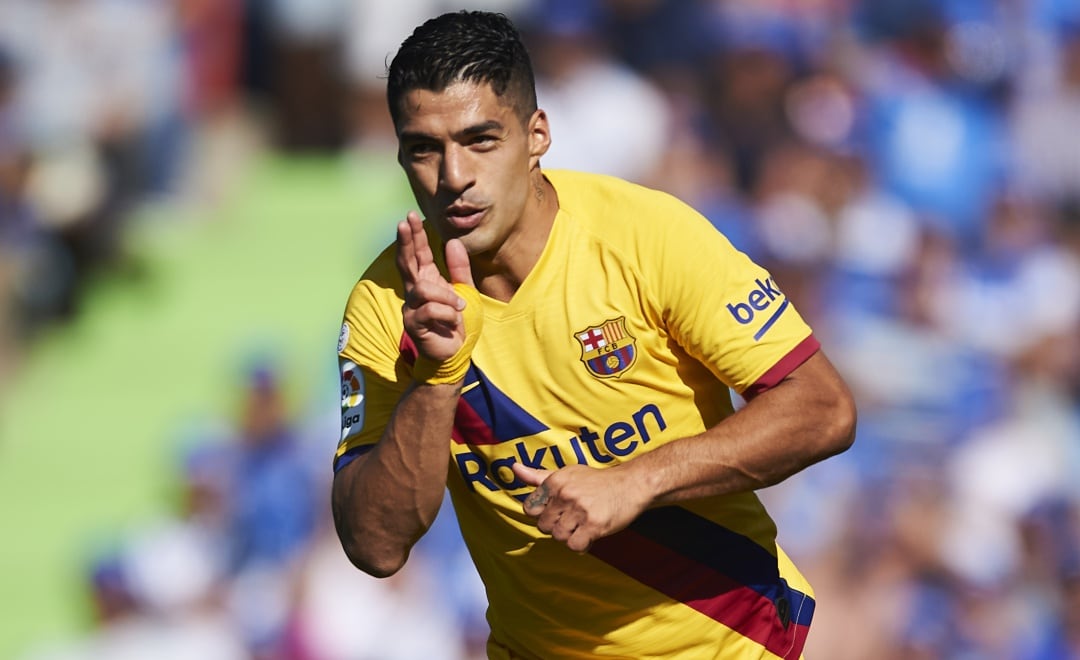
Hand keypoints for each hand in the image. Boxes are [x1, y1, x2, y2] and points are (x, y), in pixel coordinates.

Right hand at [395, 212, 474, 362]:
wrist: (457, 353)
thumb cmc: (458, 323)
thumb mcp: (466, 292)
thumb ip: (459, 269)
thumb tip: (451, 241)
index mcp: (427, 280)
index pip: (418, 254)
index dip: (414, 236)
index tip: (409, 217)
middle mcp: (415, 292)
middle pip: (406, 262)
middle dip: (406, 242)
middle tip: (404, 222)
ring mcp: (412, 308)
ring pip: (423, 289)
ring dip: (446, 296)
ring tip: (460, 308)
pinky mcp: (413, 324)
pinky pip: (430, 310)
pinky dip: (447, 314)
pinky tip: (453, 321)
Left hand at [512, 462, 649, 552]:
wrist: (631, 484)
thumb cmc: (596, 481)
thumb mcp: (566, 474)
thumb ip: (538, 476)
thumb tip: (513, 468)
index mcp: (555, 482)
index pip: (530, 509)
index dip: (544, 513)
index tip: (559, 510)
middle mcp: (565, 494)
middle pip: (544, 526)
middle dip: (558, 526)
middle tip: (575, 517)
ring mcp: (579, 510)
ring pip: (559, 537)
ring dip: (571, 535)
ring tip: (584, 524)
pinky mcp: (594, 525)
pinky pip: (575, 546)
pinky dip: (582, 544)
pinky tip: (591, 534)